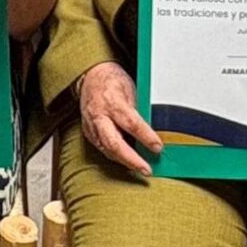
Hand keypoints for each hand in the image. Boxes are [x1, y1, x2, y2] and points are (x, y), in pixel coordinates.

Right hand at [76, 61, 161, 178]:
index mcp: (113, 102)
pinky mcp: (88, 133)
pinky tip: (127, 162)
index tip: (158, 147)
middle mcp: (100, 116)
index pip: (131, 123)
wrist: (90, 77)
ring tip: (140, 168)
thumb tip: (154, 129)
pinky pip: (102, 148)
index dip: (146, 137)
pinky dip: (116, 156)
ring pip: (107, 150)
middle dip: (131, 160)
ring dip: (125, 162)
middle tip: (146, 169)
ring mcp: (91, 126)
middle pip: (114, 143)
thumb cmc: (113, 81)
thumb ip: (139, 110)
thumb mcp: (132, 89)